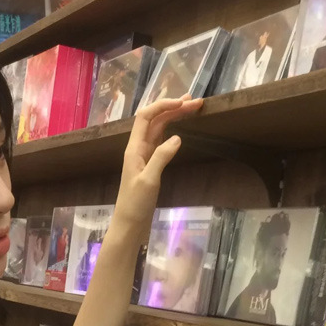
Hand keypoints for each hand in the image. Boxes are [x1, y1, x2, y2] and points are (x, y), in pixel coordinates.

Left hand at [113, 95, 203, 234]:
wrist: (129, 224)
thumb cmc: (135, 204)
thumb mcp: (149, 180)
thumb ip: (161, 157)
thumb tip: (177, 137)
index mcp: (134, 148)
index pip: (145, 117)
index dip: (163, 105)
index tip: (183, 103)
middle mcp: (138, 148)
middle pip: (155, 120)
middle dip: (173, 108)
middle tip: (196, 102)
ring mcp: (145, 156)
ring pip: (159, 129)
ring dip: (174, 116)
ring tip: (192, 107)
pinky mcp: (151, 165)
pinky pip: (161, 141)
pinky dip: (172, 131)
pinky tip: (181, 128)